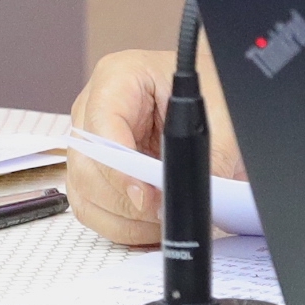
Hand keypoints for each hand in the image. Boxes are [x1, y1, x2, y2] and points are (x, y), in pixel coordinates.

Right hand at [63, 42, 252, 247]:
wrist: (210, 92)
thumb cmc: (208, 91)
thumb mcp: (219, 117)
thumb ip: (212, 156)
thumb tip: (199, 198)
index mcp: (117, 78)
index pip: (102, 127)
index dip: (120, 169)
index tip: (147, 196)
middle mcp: (93, 109)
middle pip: (87, 167)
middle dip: (126, 200)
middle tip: (164, 214)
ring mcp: (89, 142)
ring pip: (85, 193)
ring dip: (124, 218)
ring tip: (163, 223)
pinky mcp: (94, 172)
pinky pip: (93, 208)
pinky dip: (121, 226)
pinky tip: (151, 226)